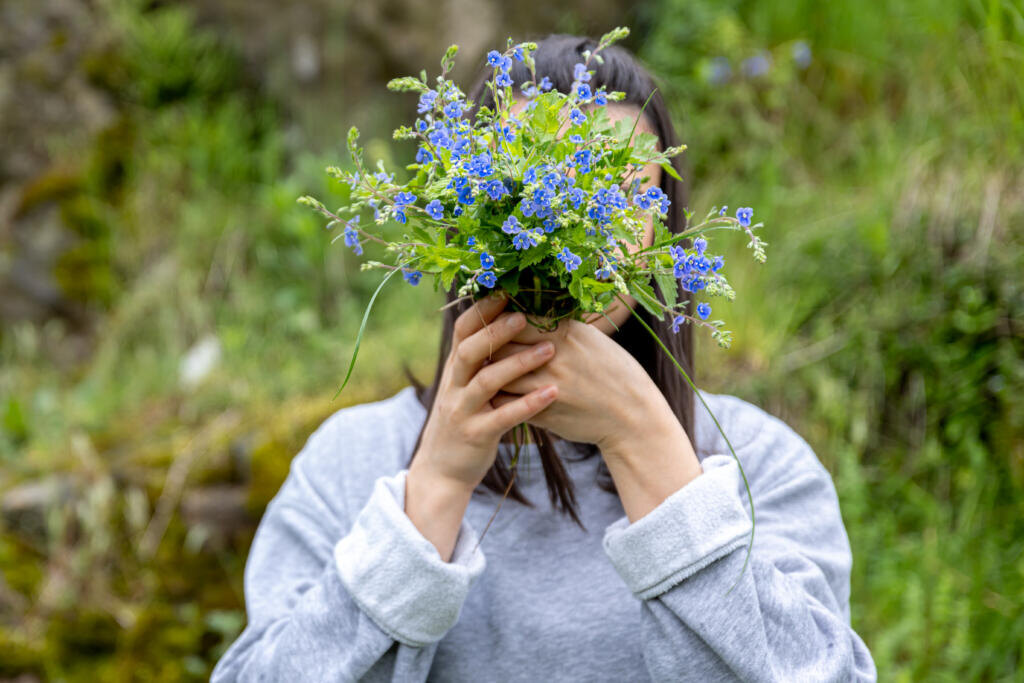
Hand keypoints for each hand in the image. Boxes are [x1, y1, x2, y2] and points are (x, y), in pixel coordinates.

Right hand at [410, 291, 559, 490]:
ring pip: (486, 381)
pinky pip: (502, 417)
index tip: (506, 289)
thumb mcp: (467, 386)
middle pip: (470, 350)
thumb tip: (511, 322)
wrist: (444, 469)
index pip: (463, 330)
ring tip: (550, 349)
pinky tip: (552, 393)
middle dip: (497, 330)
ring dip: (519, 363)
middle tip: (526, 314)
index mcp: (455, 369)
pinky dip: (528, 404)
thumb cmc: (467, 419)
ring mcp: (462, 411)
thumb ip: (483, 360)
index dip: (482, 309)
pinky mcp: (475, 435)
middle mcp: (453, 386)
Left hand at [487, 316, 671, 454]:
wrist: (632, 416)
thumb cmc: (614, 372)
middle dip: (487, 345)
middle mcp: (554, 358)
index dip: (499, 320)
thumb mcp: (591, 339)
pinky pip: (506, 403)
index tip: (490, 321)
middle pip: (502, 345)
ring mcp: (547, 387)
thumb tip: (529, 312)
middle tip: (477, 346)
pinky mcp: (543, 413)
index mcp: (565, 333)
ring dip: (487, 372)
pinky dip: (496, 397)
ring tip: (482, 369)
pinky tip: (494, 393)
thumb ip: (559, 327)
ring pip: (499, 375)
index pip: (516, 319)